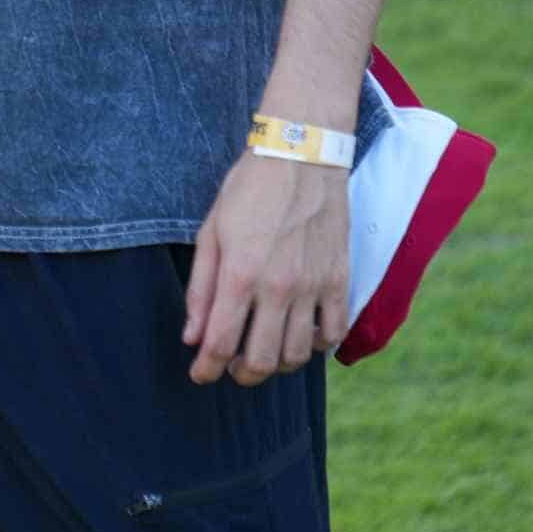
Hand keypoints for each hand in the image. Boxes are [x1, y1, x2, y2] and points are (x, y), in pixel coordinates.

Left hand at [182, 151, 349, 385]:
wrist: (301, 156)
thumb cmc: (249, 190)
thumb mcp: (211, 232)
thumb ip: (201, 288)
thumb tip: (192, 336)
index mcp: (240, 274)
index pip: (221, 343)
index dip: (206, 369)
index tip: (200, 375)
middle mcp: (279, 287)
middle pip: (262, 360)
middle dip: (240, 374)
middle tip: (231, 368)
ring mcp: (314, 286)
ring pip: (298, 355)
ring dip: (277, 365)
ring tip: (263, 354)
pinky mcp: (340, 280)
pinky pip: (334, 333)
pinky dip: (317, 346)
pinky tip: (301, 337)